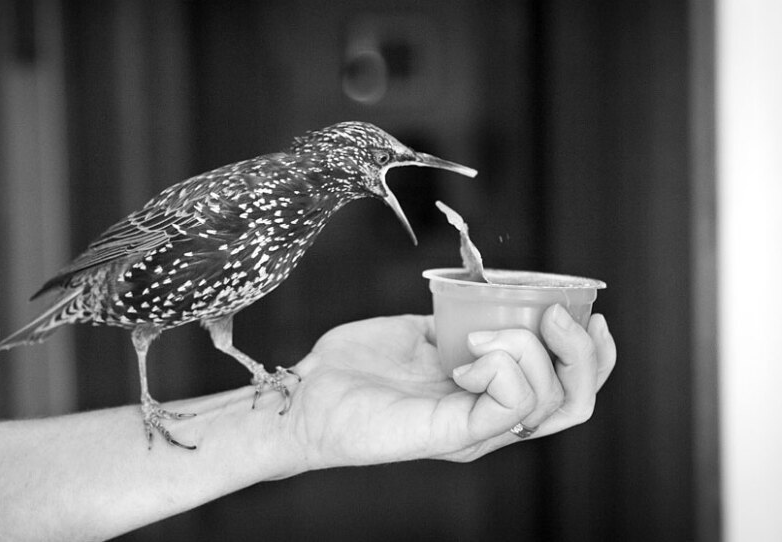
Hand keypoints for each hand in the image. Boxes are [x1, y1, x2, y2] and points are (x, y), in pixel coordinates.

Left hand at [283, 305, 615, 470]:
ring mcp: (475, 432)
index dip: (595, 357)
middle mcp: (491, 420)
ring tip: (485, 333)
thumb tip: (489, 298)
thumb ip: (461, 323)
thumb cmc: (356, 367)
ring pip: (548, 402)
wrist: (306, 394)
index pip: (566, 391)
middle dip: (583, 353)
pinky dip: (504, 368)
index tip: (592, 312)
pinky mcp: (452, 436)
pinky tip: (466, 355)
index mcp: (489, 397)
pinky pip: (509, 406)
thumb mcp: (421, 333)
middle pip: (574, 403)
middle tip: (555, 315)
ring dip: (530, 351)